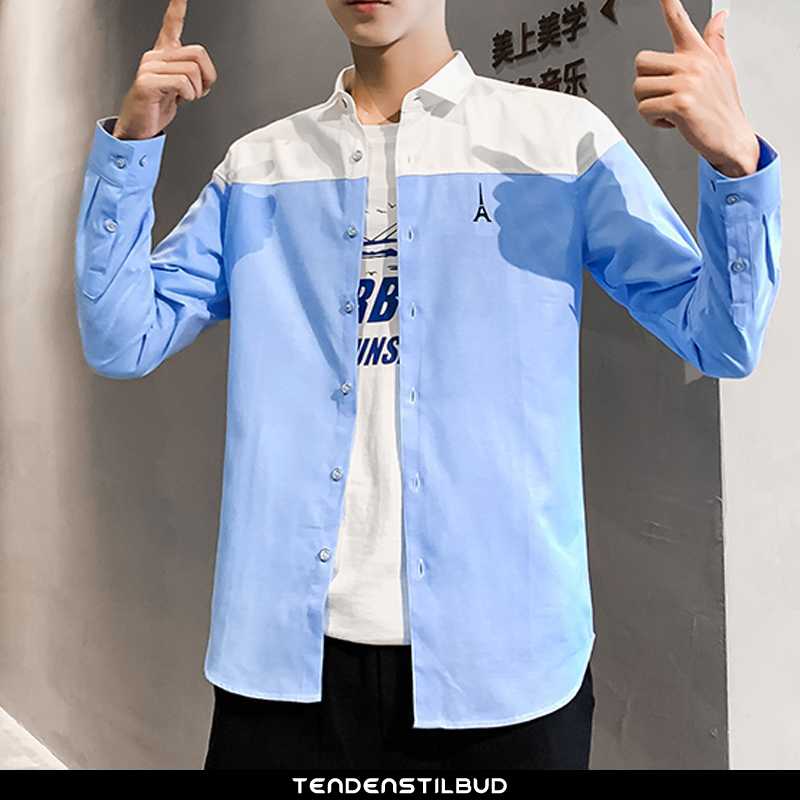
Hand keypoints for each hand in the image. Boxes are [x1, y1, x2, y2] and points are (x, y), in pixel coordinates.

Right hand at [113, 0, 216, 140]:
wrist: (138, 127)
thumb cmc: (156, 107)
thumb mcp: (180, 89)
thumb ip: (192, 75)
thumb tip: (206, 75)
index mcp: (163, 55)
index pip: (171, 25)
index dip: (177, 8)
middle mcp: (155, 56)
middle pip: (198, 53)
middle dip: (208, 77)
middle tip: (199, 91)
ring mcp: (149, 67)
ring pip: (192, 70)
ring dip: (197, 90)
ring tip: (185, 98)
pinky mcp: (147, 81)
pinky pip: (182, 83)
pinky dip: (188, 95)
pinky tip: (178, 100)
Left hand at [633, 0, 759, 176]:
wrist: (731, 136)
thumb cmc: (721, 104)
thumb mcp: (721, 67)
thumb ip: (715, 41)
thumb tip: (721, 17)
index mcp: (698, 53)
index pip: (680, 22)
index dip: (669, 4)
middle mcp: (692, 63)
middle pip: (640, 63)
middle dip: (645, 84)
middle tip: (662, 96)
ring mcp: (687, 82)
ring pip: (639, 89)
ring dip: (648, 105)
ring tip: (669, 110)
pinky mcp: (680, 103)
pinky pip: (644, 109)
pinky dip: (653, 120)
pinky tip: (671, 121)